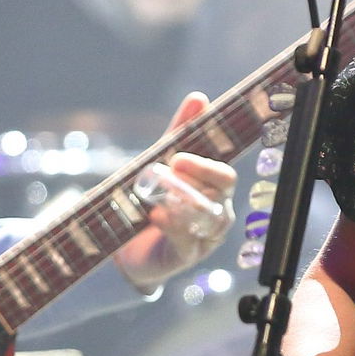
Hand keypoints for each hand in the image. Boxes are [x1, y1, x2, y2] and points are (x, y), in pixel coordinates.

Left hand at [114, 92, 236, 291]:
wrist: (128, 246)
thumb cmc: (153, 199)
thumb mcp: (162, 163)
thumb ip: (180, 133)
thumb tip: (199, 98)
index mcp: (216, 190)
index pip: (225, 176)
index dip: (206, 166)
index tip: (179, 157)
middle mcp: (217, 214)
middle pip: (221, 197)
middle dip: (197, 181)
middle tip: (171, 168)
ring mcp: (204, 238)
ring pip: (208, 221)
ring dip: (185, 204)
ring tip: (162, 195)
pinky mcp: (185, 257)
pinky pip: (187, 243)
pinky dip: (172, 227)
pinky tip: (157, 215)